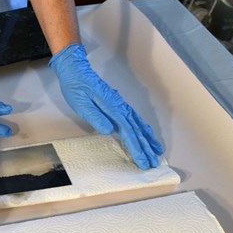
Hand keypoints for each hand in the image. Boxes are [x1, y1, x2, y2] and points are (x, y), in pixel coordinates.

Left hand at [49, 43, 163, 169]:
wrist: (75, 70)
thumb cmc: (76, 87)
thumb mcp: (81, 104)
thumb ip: (95, 117)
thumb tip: (109, 130)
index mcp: (112, 108)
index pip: (128, 132)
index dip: (136, 147)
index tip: (143, 161)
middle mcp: (120, 107)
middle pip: (137, 130)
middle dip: (146, 147)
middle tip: (154, 162)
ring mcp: (121, 105)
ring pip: (138, 124)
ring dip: (148, 138)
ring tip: (157, 151)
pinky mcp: (118, 104)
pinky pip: (135, 118)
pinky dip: (143, 128)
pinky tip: (147, 134)